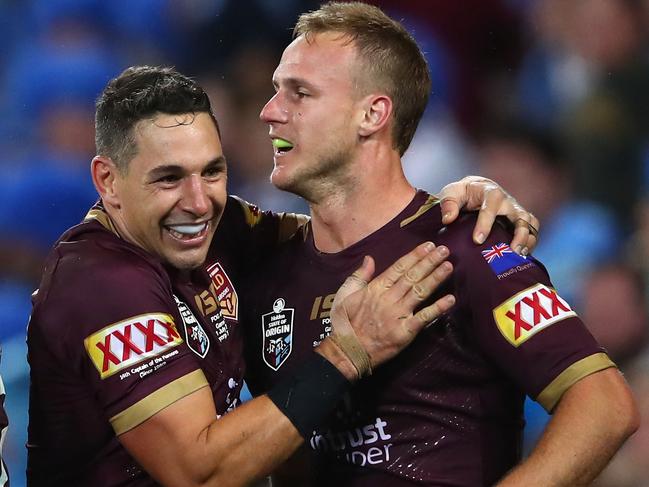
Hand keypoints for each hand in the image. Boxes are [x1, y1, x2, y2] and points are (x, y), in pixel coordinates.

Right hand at [318, 242, 454, 379]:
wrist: (347, 351)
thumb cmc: (344, 323)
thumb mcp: (344, 294)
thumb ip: (358, 276)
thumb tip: (369, 258)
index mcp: (375, 288)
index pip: (399, 267)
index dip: (415, 256)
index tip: (428, 246)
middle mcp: (389, 298)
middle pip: (413, 276)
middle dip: (429, 262)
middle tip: (444, 250)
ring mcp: (398, 314)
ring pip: (420, 292)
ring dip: (436, 278)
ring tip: (448, 266)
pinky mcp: (405, 331)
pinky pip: (424, 317)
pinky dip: (438, 308)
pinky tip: (451, 299)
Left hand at [437, 175, 539, 254]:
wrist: (475, 190)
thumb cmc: (463, 193)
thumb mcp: (452, 193)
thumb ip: (448, 203)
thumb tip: (448, 219)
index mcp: (491, 193)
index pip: (491, 207)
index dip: (485, 224)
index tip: (477, 240)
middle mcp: (508, 202)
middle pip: (521, 216)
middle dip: (519, 235)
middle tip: (510, 252)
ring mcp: (516, 211)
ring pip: (531, 224)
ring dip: (528, 240)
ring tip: (518, 256)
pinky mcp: (519, 220)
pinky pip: (532, 231)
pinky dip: (530, 243)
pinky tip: (520, 257)